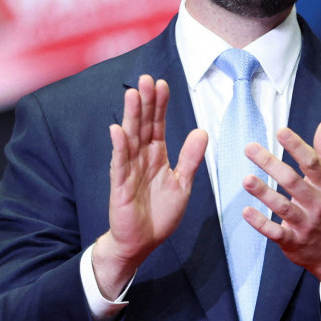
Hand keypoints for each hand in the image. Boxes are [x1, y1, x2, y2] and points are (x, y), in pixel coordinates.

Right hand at [94, 75, 206, 298]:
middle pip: (143, 125)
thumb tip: (202, 131)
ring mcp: (128, 170)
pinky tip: (118, 130)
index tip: (163, 84)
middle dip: (145, 102)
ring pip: (130, 138)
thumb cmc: (160, 213)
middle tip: (147, 78)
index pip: (158, 125)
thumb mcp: (183, 183)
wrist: (142, 242)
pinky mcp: (119, 186)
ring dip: (131, 116)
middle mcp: (141, 158)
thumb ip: (191, 158)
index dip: (160, 105)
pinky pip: (119, 164)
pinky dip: (119, 147)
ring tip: (132, 94)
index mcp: (156, 156)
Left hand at [242, 120, 320, 308]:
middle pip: (293, 182)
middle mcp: (317, 204)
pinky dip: (261, 223)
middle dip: (271, 164)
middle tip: (250, 148)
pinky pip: (276, 232)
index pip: (312, 163)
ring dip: (264, 193)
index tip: (281, 131)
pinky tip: (247, 211)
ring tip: (246, 179)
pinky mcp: (293, 242)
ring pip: (283, 207)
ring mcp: (305, 224)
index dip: (296, 146)